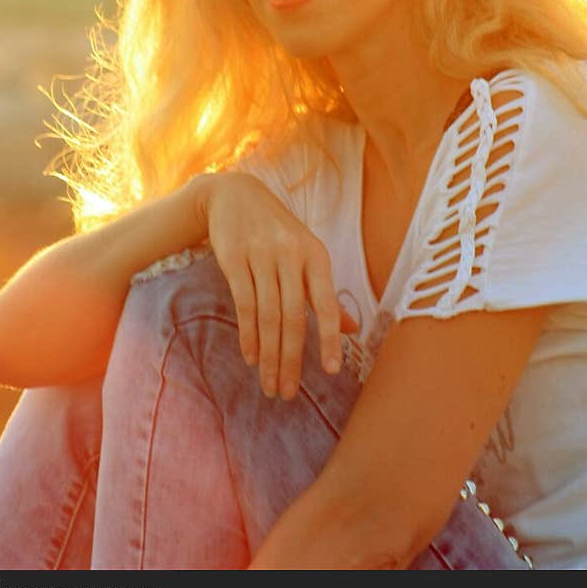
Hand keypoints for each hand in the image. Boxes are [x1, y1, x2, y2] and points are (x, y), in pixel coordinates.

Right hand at [195, 170, 358, 400]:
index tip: (331, 370)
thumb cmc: (277, 230)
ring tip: (268, 384)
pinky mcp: (234, 257)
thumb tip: (352, 331)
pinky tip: (250, 356)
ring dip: (268, 355)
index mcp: (316, 254)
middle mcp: (291, 253)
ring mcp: (262, 254)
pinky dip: (248, 335)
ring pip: (268, 315)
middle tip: (287, 393)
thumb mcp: (306, 253)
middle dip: (291, 359)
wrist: (235, 194)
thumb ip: (324, 292)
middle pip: (294, 317)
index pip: (327, 303)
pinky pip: (244, 303)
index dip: (330, 338)